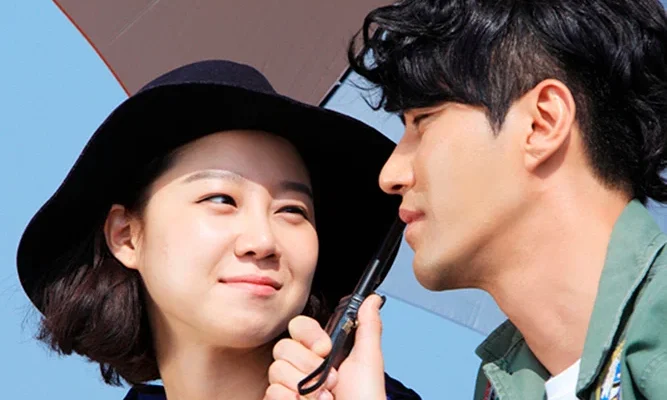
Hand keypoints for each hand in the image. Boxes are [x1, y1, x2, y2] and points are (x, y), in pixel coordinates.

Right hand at [265, 294, 386, 399]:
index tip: (325, 348)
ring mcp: (290, 386)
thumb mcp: (369, 360)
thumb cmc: (365, 399)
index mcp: (322, 352)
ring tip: (323, 397)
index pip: (299, 327)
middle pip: (284, 347)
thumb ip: (367, 326)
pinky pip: (272, 392)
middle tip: (330, 380)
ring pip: (276, 369)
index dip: (309, 335)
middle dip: (309, 365)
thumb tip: (373, 298)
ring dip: (304, 387)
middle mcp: (303, 367)